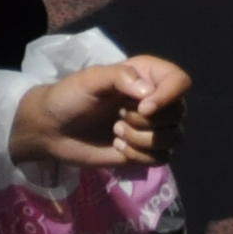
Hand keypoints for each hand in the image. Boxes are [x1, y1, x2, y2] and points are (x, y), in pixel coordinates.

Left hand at [10, 54, 189, 172]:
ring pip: (174, 137)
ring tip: (116, 133)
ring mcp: (153, 127)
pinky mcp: (146, 150)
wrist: (51, 129)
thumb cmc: (69, 97)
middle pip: (178, 113)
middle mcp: (157, 100)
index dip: (168, 96)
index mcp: (149, 76)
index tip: (143, 108)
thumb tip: (149, 93)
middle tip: (117, 118)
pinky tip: (118, 147)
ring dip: (142, 140)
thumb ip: (120, 77)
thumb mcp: (90, 79)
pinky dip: (139, 155)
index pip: (181, 82)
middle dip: (146, 121)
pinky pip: (162, 157)